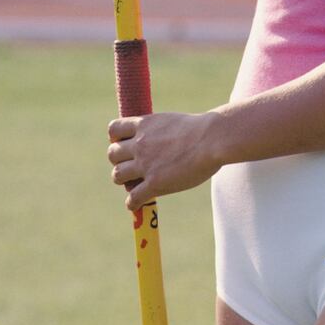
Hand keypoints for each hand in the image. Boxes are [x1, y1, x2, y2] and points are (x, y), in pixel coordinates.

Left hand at [107, 111, 222, 211]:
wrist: (212, 139)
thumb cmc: (201, 129)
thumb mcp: (171, 121)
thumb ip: (157, 131)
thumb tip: (155, 140)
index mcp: (144, 124)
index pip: (114, 129)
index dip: (117, 139)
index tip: (127, 145)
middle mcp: (140, 143)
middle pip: (112, 154)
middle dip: (120, 161)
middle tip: (134, 166)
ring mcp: (145, 164)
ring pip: (117, 176)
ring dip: (125, 181)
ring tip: (138, 183)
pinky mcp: (154, 183)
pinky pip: (132, 199)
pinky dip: (133, 203)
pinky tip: (140, 202)